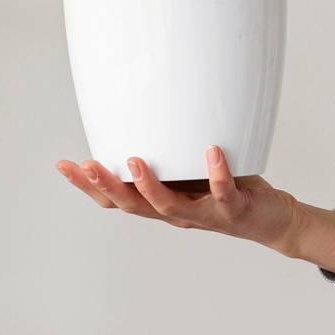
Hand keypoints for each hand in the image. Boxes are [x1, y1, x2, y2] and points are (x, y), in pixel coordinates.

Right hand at [54, 146, 334, 277]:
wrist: (270, 221)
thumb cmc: (225, 191)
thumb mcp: (188, 172)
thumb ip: (167, 153)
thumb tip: (143, 114)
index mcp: (162, 203)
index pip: (117, 200)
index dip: (89, 186)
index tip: (63, 166)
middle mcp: (177, 213)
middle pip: (134, 206)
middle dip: (108, 186)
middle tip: (87, 165)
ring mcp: (205, 213)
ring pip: (171, 206)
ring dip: (151, 186)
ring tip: (135, 161)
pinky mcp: (234, 208)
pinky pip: (223, 191)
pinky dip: (216, 172)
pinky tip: (211, 150)